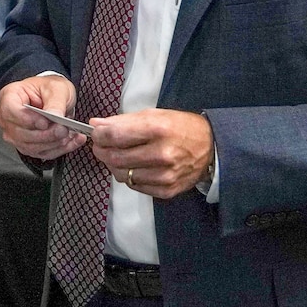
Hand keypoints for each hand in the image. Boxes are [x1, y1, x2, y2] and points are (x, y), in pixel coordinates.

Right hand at [0, 74, 85, 160]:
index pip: (10, 111)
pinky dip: (59, 149)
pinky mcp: (27, 146)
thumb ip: (55, 101)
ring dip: (53, 143)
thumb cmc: (49, 89)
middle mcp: (7, 118)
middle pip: (21, 133)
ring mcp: (15, 134)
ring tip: (71, 135)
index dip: (27, 119)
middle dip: (45, 134)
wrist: (52, 98)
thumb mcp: (56, 88)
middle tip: (63, 129)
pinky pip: (42, 153)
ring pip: (31, 147)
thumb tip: (55, 115)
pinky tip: (72, 141)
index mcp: (10, 97)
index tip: (45, 121)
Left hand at [90, 109, 213, 200]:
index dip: (99, 135)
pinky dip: (129, 176)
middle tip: (100, 145)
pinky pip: (135, 186)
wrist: (211, 148)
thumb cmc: (181, 127)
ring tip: (118, 155)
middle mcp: (161, 154)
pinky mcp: (167, 190)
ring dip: (114, 165)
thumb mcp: (154, 115)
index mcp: (158, 129)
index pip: (115, 135)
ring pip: (123, 175)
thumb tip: (95, 124)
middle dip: (101, 150)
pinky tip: (135, 167)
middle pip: (115, 158)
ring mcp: (165, 175)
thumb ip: (123, 121)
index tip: (95, 133)